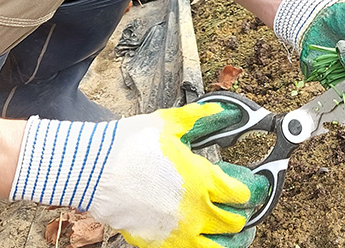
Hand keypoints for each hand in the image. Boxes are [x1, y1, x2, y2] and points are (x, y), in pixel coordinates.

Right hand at [10, 102, 270, 247]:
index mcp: (202, 180)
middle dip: (243, 215)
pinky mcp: (159, 244)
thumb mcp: (169, 124)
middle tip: (241, 206)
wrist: (91, 169)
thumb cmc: (128, 144)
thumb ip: (201, 118)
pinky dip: (203, 247)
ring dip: (230, 241)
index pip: (241, 193)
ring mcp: (178, 233)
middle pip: (234, 224)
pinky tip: (203, 240)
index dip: (252, 188)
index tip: (252, 184)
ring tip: (234, 234)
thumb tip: (225, 111)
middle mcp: (195, 212)